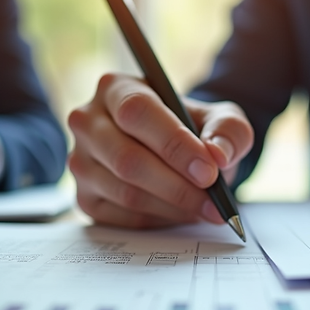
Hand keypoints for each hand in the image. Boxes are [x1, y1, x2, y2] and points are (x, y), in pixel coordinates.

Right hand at [68, 73, 253, 228]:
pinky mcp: (85, 198)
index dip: (174, 144)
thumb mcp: (220, 118)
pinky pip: (123, 218)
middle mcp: (88, 122)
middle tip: (214, 202)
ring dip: (173, 207)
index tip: (210, 170)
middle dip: (177, 185)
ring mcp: (81, 162)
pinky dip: (161, 220)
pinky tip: (183, 213)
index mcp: (115, 88)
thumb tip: (218, 155)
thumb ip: (227, 130)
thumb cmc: (193, 129)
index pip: (136, 112)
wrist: (175, 152)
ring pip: (126, 193)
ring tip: (206, 209)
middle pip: (127, 159)